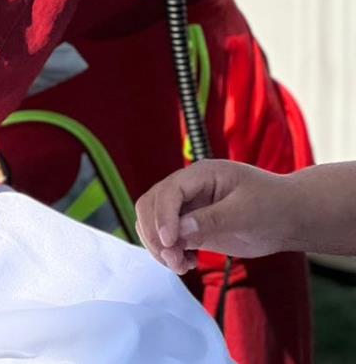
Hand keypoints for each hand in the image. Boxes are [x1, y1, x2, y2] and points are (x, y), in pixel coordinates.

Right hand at [135, 160, 296, 273]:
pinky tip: (187, 263)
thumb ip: (212, 219)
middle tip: (173, 259)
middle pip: (152, 204)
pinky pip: (167, 238)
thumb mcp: (246, 212)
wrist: (289, 217)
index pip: (169, 191)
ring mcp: (187, 207)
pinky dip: (169, 253)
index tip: (170, 243)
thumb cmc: (273, 207)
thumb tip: (179, 231)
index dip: (164, 216)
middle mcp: (188, 188)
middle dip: (155, 233)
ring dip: (159, 246)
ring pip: (154, 222)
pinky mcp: (191, 226)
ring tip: (181, 265)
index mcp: (200, 174)